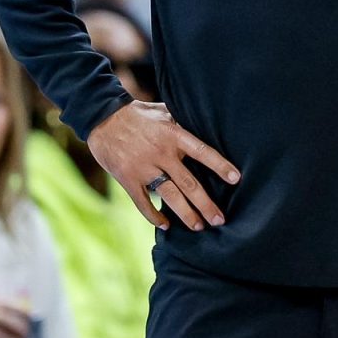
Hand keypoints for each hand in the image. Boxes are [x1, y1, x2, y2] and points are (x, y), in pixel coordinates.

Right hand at [88, 100, 239, 231]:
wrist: (102, 117)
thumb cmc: (136, 113)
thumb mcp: (162, 110)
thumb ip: (181, 121)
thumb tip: (205, 121)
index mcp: (173, 135)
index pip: (202, 152)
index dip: (219, 165)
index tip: (235, 179)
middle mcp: (161, 153)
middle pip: (190, 183)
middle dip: (206, 204)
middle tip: (220, 220)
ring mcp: (144, 167)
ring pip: (170, 196)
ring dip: (186, 214)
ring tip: (199, 226)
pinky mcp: (128, 178)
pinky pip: (143, 202)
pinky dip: (154, 216)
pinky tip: (165, 225)